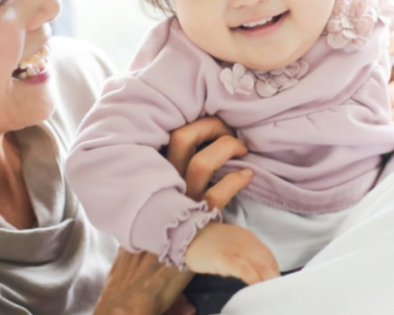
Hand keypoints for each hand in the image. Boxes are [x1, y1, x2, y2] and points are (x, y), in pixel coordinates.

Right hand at [94, 117, 254, 314]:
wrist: (147, 275)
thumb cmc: (160, 232)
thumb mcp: (162, 196)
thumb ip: (177, 173)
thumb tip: (205, 145)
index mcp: (159, 172)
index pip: (174, 136)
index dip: (198, 122)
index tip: (217, 119)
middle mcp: (167, 182)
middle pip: (182, 138)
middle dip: (209, 126)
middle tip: (229, 128)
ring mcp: (180, 200)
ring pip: (200, 163)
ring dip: (224, 148)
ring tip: (241, 147)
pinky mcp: (195, 221)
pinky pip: (216, 195)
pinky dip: (234, 180)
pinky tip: (247, 175)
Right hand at [184, 222, 279, 284]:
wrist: (186, 234)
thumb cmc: (207, 243)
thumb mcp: (230, 244)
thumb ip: (242, 255)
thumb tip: (253, 273)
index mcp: (249, 238)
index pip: (268, 256)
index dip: (273, 271)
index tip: (274, 284)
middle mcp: (247, 242)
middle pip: (268, 262)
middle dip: (273, 278)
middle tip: (275, 293)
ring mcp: (237, 249)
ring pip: (261, 266)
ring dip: (267, 281)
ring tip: (269, 294)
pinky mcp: (227, 258)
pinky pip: (246, 270)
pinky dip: (254, 280)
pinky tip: (256, 288)